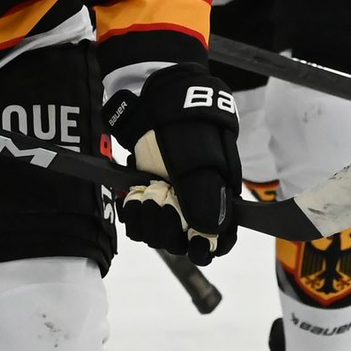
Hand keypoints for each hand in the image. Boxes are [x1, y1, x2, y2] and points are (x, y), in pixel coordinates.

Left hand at [105, 63, 240, 265]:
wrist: (156, 103)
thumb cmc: (186, 127)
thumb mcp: (200, 157)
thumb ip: (207, 194)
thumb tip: (209, 233)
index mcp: (218, 201)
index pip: (218, 242)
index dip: (205, 247)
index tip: (192, 241)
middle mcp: (193, 207)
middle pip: (182, 243)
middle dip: (169, 224)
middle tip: (162, 194)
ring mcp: (168, 203)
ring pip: (157, 235)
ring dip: (148, 217)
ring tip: (147, 190)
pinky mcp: (145, 197)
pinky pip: (136, 222)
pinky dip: (132, 211)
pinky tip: (132, 195)